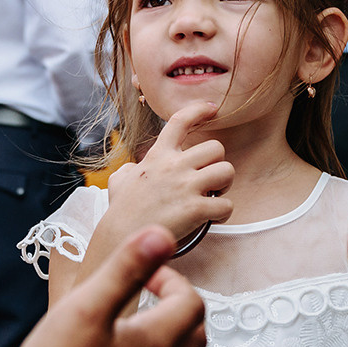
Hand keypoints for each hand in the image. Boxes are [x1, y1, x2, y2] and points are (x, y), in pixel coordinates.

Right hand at [9, 225, 206, 346]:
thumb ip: (127, 268)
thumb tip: (163, 236)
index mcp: (155, 345)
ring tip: (162, 341)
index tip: (144, 274)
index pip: (190, 304)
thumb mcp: (88, 304)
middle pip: (194, 339)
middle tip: (149, 296)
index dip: (172, 280)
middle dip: (181, 309)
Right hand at [102, 103, 234, 249]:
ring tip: (213, 196)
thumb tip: (133, 169)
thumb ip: (130, 170)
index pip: (180, 120)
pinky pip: (226, 204)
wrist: (121, 237)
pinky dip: (224, 212)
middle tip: (210, 180)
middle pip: (216, 148)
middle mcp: (173, 166)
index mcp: (158, 155)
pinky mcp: (195, 209)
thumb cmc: (121, 211)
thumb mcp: (119, 181)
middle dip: (218, 164)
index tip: (212, 108)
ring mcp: (185, 186)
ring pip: (227, 171)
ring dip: (225, 185)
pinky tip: (212, 218)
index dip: (200, 109)